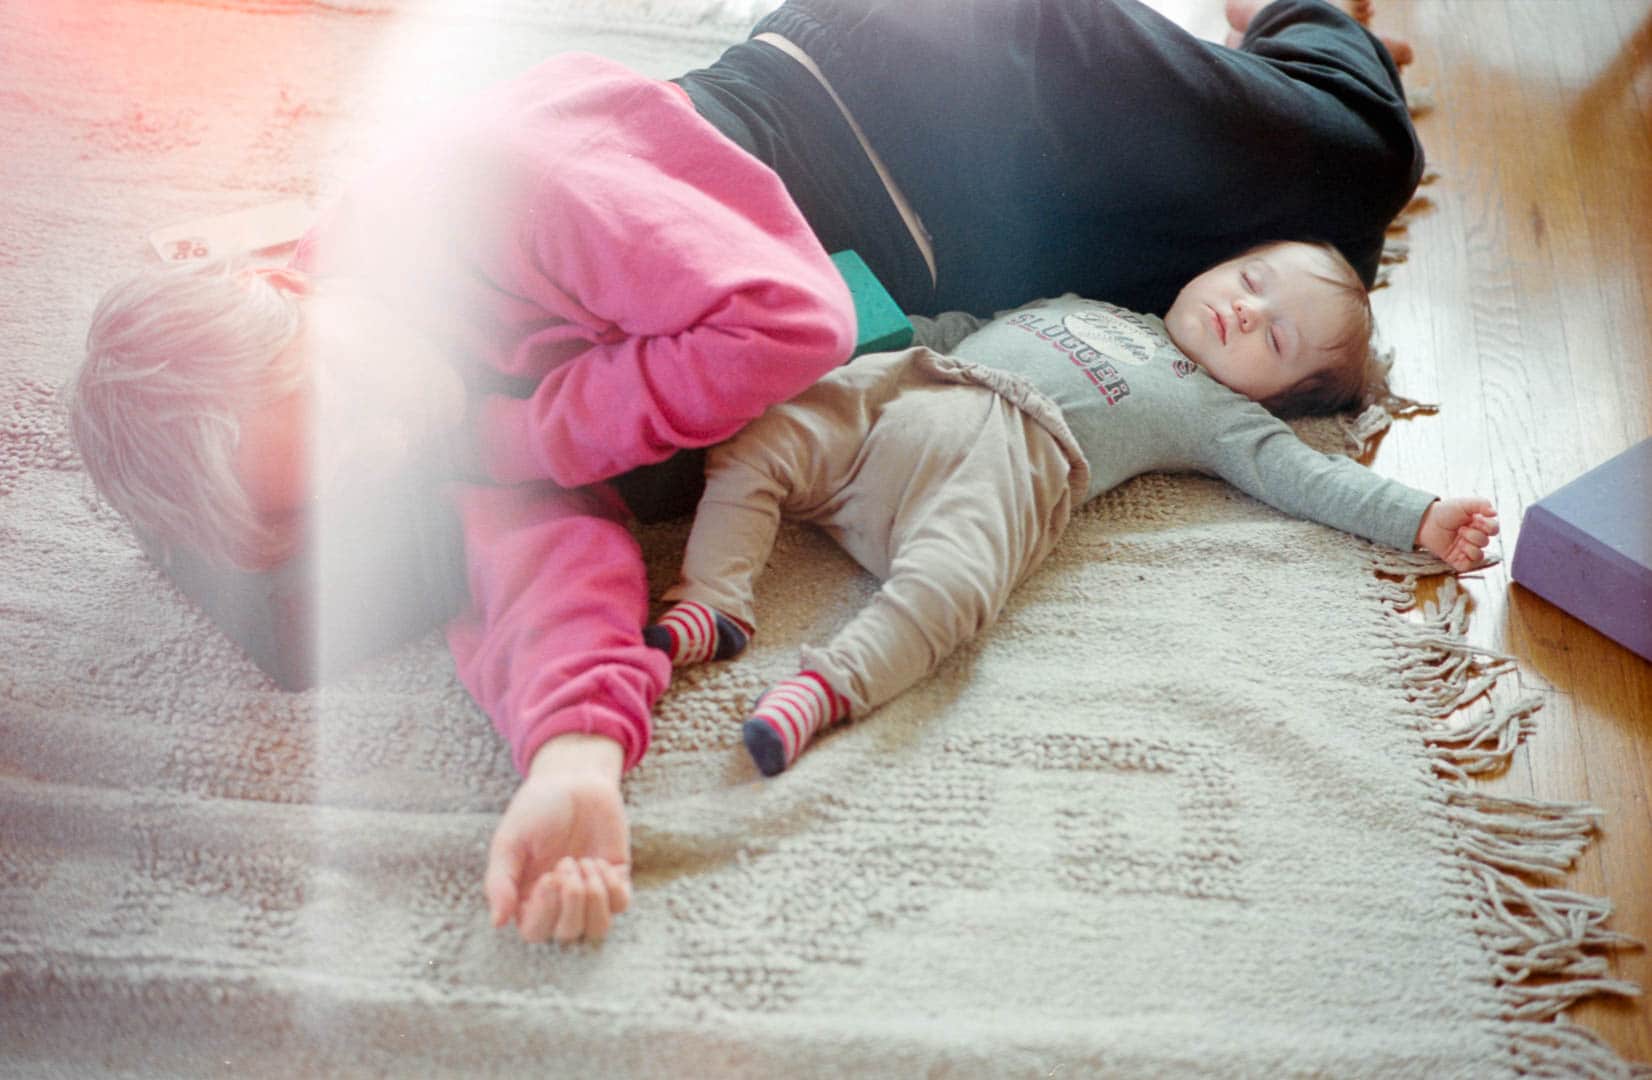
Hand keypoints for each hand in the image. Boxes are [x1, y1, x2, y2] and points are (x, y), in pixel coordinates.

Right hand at [485, 734, 631, 943]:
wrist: (572, 780)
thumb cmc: (535, 810)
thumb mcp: (509, 842)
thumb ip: (500, 882)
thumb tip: (497, 923)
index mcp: (527, 898)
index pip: (535, 931)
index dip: (545, 911)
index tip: (549, 877)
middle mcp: (559, 902)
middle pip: (568, 933)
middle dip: (571, 902)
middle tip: (566, 862)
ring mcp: (589, 893)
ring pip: (598, 928)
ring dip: (594, 899)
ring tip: (585, 863)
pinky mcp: (615, 878)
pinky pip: (621, 904)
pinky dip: (613, 888)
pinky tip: (600, 862)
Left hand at [1416, 497, 1498, 571]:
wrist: (1426, 522)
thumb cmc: (1444, 512)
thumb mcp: (1464, 503)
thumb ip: (1482, 504)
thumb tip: (1495, 513)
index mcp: (1478, 525)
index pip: (1494, 530)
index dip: (1488, 526)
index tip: (1476, 520)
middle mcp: (1474, 538)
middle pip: (1486, 542)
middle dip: (1474, 534)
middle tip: (1461, 529)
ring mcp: (1465, 549)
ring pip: (1479, 555)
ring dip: (1470, 545)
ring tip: (1458, 538)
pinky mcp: (1457, 559)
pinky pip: (1469, 565)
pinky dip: (1467, 558)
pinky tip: (1459, 549)